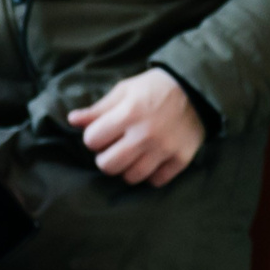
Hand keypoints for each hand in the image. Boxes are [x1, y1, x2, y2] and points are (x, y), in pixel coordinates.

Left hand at [69, 68, 204, 186]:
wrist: (198, 89)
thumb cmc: (154, 88)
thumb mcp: (124, 91)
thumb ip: (98, 109)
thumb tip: (72, 120)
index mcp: (128, 114)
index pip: (92, 141)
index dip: (93, 138)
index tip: (103, 133)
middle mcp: (146, 134)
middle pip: (108, 165)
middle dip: (105, 158)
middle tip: (114, 148)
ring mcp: (165, 149)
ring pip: (131, 177)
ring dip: (127, 168)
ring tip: (132, 156)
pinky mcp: (181, 159)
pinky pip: (156, 181)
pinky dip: (151, 175)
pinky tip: (151, 161)